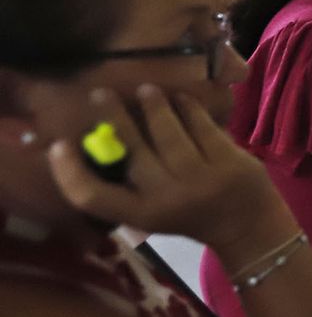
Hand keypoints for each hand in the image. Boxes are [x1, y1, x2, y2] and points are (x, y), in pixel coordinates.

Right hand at [45, 86, 279, 254]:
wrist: (247, 227)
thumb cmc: (188, 214)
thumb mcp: (151, 211)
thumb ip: (126, 185)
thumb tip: (92, 140)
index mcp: (140, 215)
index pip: (92, 197)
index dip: (68, 172)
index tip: (59, 144)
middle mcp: (166, 199)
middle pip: (130, 151)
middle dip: (112, 117)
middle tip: (100, 93)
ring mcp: (200, 180)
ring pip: (167, 131)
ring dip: (153, 105)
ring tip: (145, 89)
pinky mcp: (229, 162)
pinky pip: (201, 125)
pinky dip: (187, 107)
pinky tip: (179, 97)